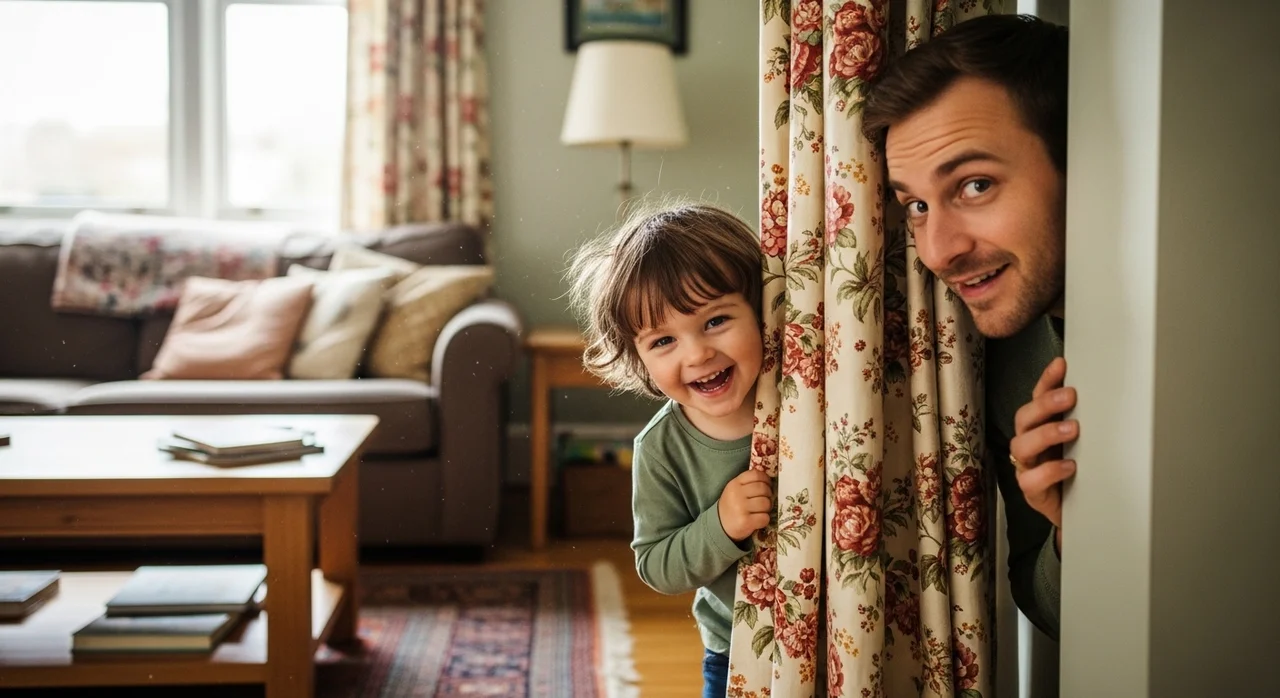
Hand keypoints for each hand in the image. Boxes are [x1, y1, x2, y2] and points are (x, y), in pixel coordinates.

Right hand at [718, 469, 772, 541]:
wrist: (720, 525)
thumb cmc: (732, 506)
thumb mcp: (734, 490)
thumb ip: (747, 483)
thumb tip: (767, 478)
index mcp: (734, 483)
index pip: (756, 474)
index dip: (766, 479)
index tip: (767, 485)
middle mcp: (737, 494)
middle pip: (763, 489)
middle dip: (768, 495)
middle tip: (765, 500)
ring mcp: (740, 508)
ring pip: (766, 503)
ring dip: (767, 508)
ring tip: (760, 511)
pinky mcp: (745, 521)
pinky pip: (765, 518)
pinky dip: (764, 520)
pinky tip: (758, 520)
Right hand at [1010, 357, 1077, 550]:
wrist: (1081, 515)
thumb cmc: (1082, 474)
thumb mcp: (1086, 444)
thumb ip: (1088, 422)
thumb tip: (1114, 393)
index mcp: (1041, 427)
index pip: (1037, 397)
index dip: (1046, 380)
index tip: (1062, 364)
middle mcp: (1029, 443)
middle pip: (1023, 417)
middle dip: (1045, 404)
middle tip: (1071, 396)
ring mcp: (1027, 467)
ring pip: (1021, 445)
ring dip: (1046, 434)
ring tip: (1073, 430)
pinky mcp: (1032, 492)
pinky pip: (1031, 480)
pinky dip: (1049, 471)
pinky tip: (1070, 467)